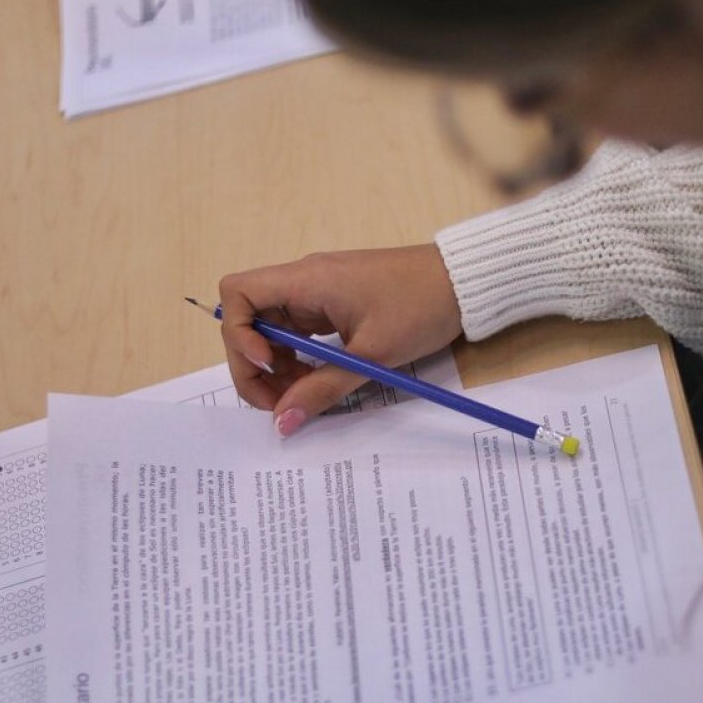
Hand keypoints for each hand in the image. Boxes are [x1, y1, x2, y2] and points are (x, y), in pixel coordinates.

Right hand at [217, 244, 462, 435]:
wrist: (464, 283)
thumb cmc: (421, 307)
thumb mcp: (372, 355)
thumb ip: (323, 388)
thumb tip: (283, 422)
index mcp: (307, 280)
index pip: (237, 293)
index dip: (238, 333)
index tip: (267, 365)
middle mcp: (304, 280)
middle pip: (249, 318)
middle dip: (255, 364)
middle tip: (281, 401)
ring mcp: (318, 292)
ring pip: (272, 329)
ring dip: (278, 365)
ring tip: (304, 395)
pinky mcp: (334, 303)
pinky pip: (299, 331)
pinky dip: (299, 358)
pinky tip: (317, 380)